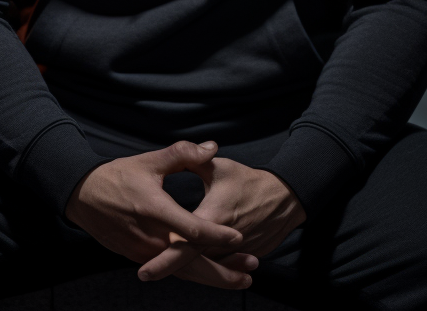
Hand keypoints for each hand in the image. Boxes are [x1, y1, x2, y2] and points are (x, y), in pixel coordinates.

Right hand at [65, 141, 252, 288]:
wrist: (82, 196)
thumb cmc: (117, 176)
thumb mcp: (150, 161)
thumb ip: (183, 154)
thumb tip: (212, 148)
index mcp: (155, 210)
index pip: (192, 230)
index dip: (218, 235)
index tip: (240, 237)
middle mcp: (150, 238)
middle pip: (191, 263)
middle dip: (223, 271)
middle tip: (250, 273)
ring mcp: (143, 252)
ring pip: (182, 271)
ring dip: (211, 276)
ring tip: (238, 279)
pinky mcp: (137, 257)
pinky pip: (170, 268)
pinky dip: (192, 272)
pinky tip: (210, 272)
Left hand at [137, 157, 306, 286]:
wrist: (284, 197)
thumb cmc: (248, 180)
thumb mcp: (218, 168)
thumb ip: (192, 161)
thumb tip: (170, 154)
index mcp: (212, 218)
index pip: (183, 245)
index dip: (163, 261)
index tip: (143, 270)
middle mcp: (222, 241)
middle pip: (191, 262)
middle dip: (167, 268)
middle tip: (144, 273)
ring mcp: (234, 253)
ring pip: (206, 266)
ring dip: (188, 267)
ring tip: (161, 265)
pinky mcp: (243, 258)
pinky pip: (220, 264)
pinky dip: (207, 265)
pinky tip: (191, 261)